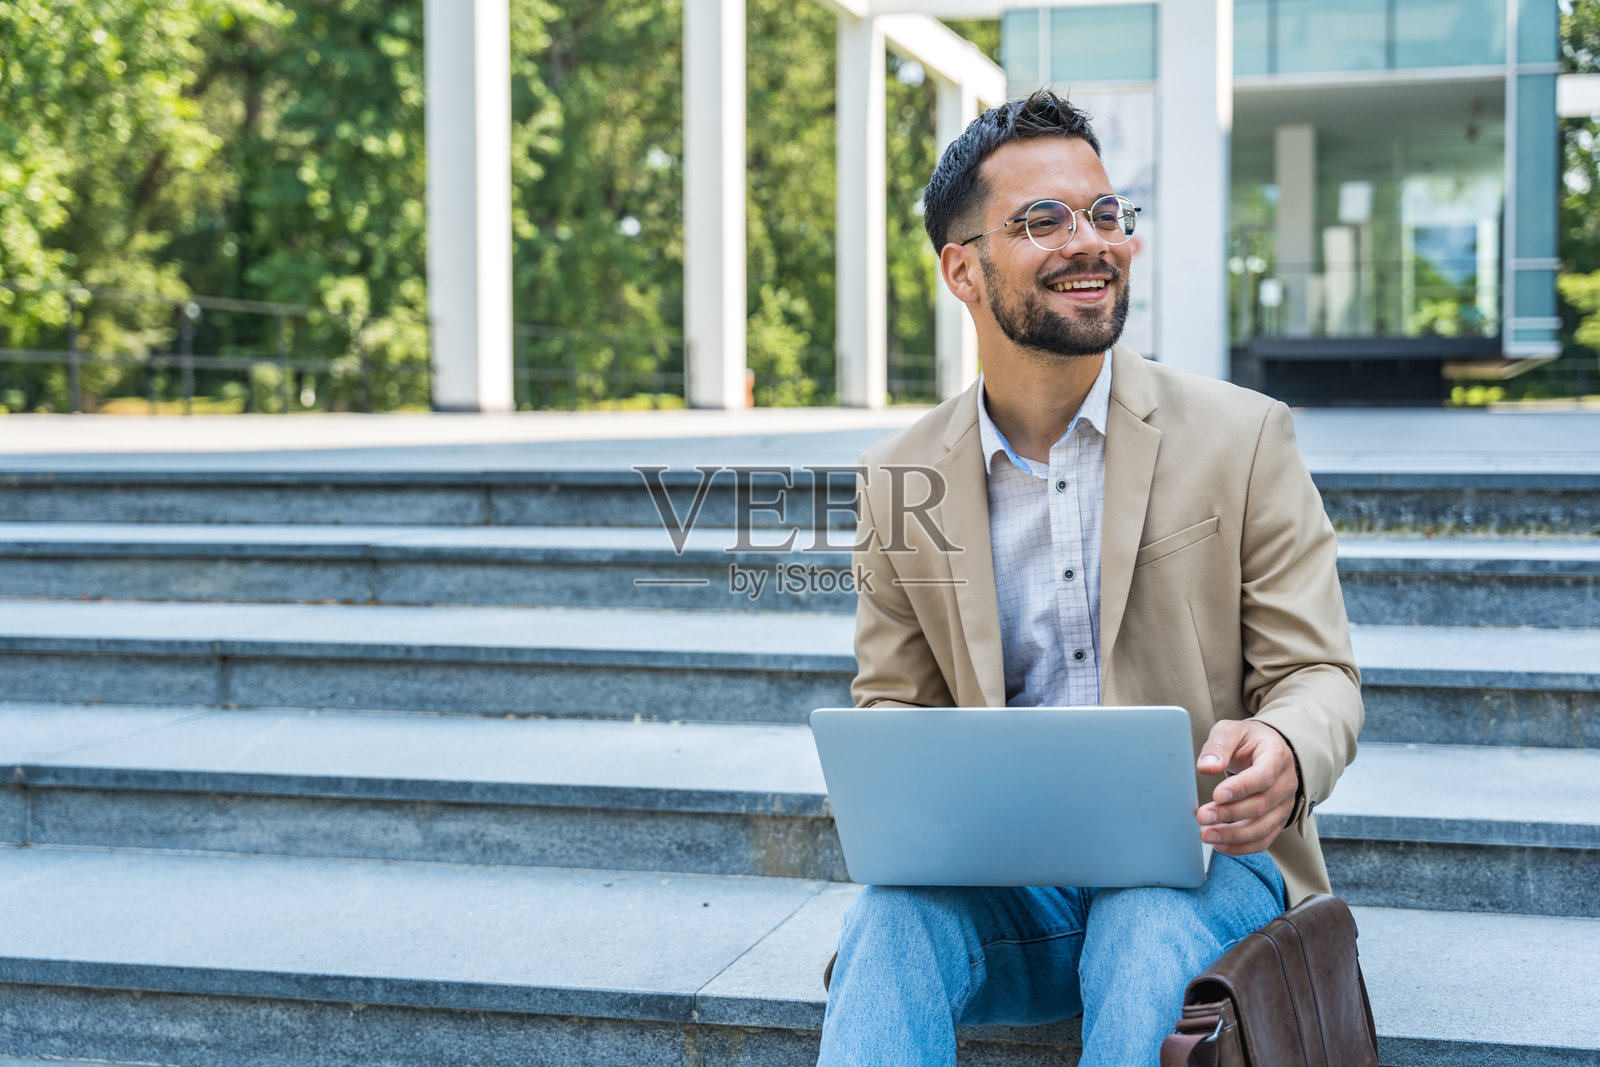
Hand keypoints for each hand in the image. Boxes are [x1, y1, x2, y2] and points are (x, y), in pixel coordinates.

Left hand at [1195, 719, 1298, 855]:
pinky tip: (1220, 845)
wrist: (1266, 749)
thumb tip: (1206, 767)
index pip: (1264, 776)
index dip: (1241, 788)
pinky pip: (1263, 840)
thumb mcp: (1231, 731)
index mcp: (1277, 756)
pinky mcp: (1277, 820)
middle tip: (1202, 817)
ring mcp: (1284, 805)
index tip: (1217, 795)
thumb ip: (1218, 746)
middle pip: (1262, 805)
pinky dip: (1242, 847)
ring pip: (1263, 827)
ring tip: (1206, 835)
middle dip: (1229, 814)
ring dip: (1233, 836)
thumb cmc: (1248, 740)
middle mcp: (1286, 783)